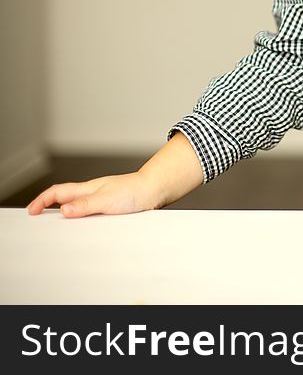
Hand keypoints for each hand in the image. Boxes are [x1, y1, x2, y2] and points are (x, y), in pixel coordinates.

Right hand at [26, 171, 159, 217]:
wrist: (155, 191)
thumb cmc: (134, 191)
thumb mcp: (106, 200)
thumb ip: (85, 205)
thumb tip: (64, 211)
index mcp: (87, 189)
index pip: (57, 192)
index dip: (42, 201)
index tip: (32, 211)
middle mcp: (93, 193)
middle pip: (64, 198)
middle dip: (49, 206)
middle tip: (38, 217)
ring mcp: (102, 199)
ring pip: (78, 207)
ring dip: (67, 214)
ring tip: (58, 225)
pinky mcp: (112, 207)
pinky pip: (92, 213)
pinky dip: (84, 219)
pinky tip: (85, 227)